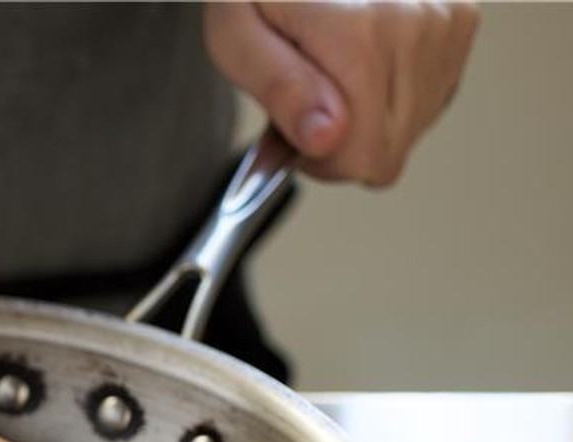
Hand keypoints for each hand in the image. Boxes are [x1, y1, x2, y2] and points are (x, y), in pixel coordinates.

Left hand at [203, 1, 478, 185]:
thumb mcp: (236, 38)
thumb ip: (280, 91)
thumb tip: (326, 139)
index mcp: (362, 34)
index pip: (363, 157)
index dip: (321, 163)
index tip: (294, 134)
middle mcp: (418, 26)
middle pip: (390, 150)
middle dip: (341, 144)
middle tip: (308, 101)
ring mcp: (448, 22)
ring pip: (412, 129)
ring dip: (367, 121)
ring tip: (332, 74)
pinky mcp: (462, 21)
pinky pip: (430, 100)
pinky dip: (392, 98)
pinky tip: (363, 66)